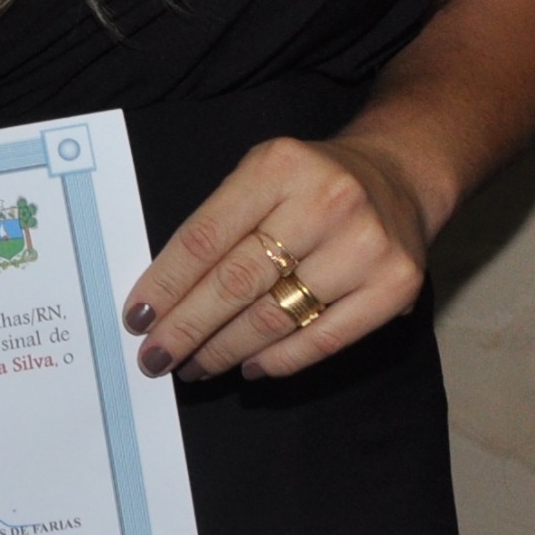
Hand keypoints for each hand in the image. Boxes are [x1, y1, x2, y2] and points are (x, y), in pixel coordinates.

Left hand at [123, 134, 435, 385]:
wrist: (398, 177)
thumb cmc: (309, 184)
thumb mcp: (259, 176)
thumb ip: (218, 225)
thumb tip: (164, 299)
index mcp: (278, 167)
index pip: (206, 237)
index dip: (166, 284)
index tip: (136, 319)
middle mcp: (325, 203)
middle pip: (237, 282)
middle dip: (187, 327)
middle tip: (156, 356)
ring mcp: (365, 247)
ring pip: (276, 316)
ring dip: (225, 350)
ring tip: (194, 366)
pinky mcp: (395, 287)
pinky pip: (324, 339)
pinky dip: (279, 360)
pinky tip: (248, 367)